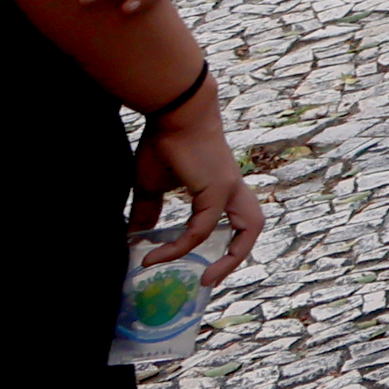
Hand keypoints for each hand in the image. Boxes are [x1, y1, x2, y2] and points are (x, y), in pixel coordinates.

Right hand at [133, 84, 269, 289]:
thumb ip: (148, 212)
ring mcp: (227, 187)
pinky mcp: (216, 188)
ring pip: (248, 226)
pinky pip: (202, 228)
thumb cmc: (165, 140)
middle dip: (238, 254)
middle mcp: (231, 188)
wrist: (172, 110)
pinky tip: (156, 256)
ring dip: (231, 257)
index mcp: (221, 186)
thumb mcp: (152, 185)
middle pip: (253, 223)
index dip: (223, 242)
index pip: (234, 218)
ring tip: (204, 279)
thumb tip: (134, 237)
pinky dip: (181, 247)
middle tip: (210, 278)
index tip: (199, 266)